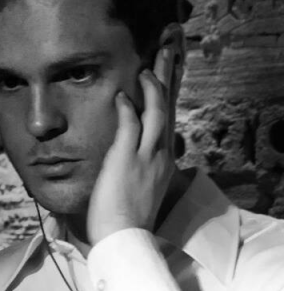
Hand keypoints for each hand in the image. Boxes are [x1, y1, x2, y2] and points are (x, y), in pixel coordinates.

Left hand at [87, 46, 177, 245]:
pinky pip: (130, 125)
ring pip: (156, 112)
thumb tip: (129, 148)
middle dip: (168, 78)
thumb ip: (138, 163)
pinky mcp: (128, 159)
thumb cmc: (127, 215)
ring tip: (147, 67)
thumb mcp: (140, 185)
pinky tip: (121, 94)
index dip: (166, 96)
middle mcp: (161, 154)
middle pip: (168, 108)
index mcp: (163, 160)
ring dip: (152, 86)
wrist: (124, 237)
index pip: (167, 119)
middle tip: (169, 52)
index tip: (166, 78)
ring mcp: (147, 156)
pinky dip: (126, 108)